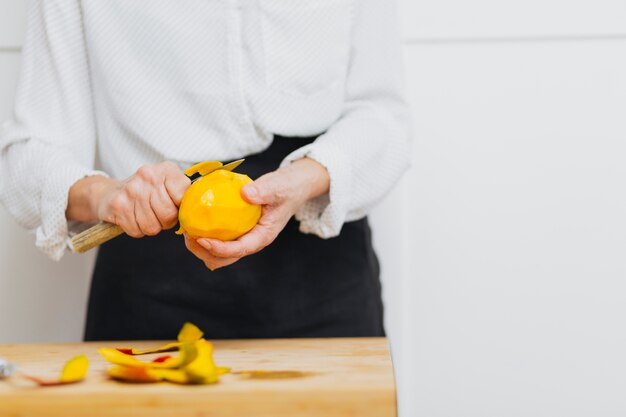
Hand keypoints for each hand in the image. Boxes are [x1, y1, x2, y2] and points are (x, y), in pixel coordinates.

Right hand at [67, 161, 189, 236]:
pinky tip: (133, 217)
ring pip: (152, 226)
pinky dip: (136, 229)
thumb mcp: (168, 184)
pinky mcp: (118, 205)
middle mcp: (148, 176)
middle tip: (158, 214)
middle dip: (165, 221)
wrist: (110, 192)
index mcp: (166, 169)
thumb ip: (185, 193)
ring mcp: (131, 190)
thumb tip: (198, 209)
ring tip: (146, 215)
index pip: (183, 197)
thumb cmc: (146, 191)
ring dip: (151, 226)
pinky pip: (136, 230)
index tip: (174, 206)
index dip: (180, 209)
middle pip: (168, 215)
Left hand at [184, 158, 329, 269]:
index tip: (201, 239)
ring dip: (203, 248)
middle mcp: (253, 240)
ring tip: (188, 233)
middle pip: (227, 258)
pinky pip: (221, 239)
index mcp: (263, 236)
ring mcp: (246, 236)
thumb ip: (263, 191)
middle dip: (205, 253)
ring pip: (222, 253)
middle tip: (188, 237)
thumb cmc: (287, 188)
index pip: (240, 249)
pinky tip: (195, 225)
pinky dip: (207, 237)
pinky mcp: (240, 230)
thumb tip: (245, 193)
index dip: (219, 248)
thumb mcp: (278, 187)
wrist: (294, 186)